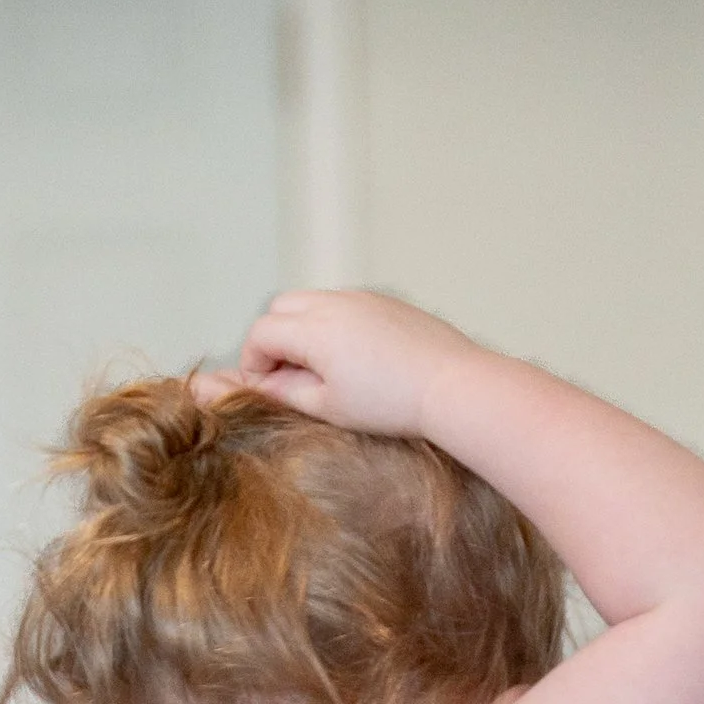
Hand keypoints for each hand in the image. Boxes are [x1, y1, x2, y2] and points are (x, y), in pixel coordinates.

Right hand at [227, 289, 480, 438]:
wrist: (449, 384)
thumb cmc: (392, 403)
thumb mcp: (329, 407)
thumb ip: (287, 391)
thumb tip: (262, 384)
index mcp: (314, 329)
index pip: (262, 333)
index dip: (254, 362)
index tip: (263, 386)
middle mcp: (334, 302)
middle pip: (281, 307)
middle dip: (274, 338)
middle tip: (287, 375)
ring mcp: (361, 297)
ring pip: (312, 302)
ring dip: (303, 329)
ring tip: (322, 369)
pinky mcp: (384, 301)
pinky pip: (344, 304)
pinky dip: (334, 324)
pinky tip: (354, 358)